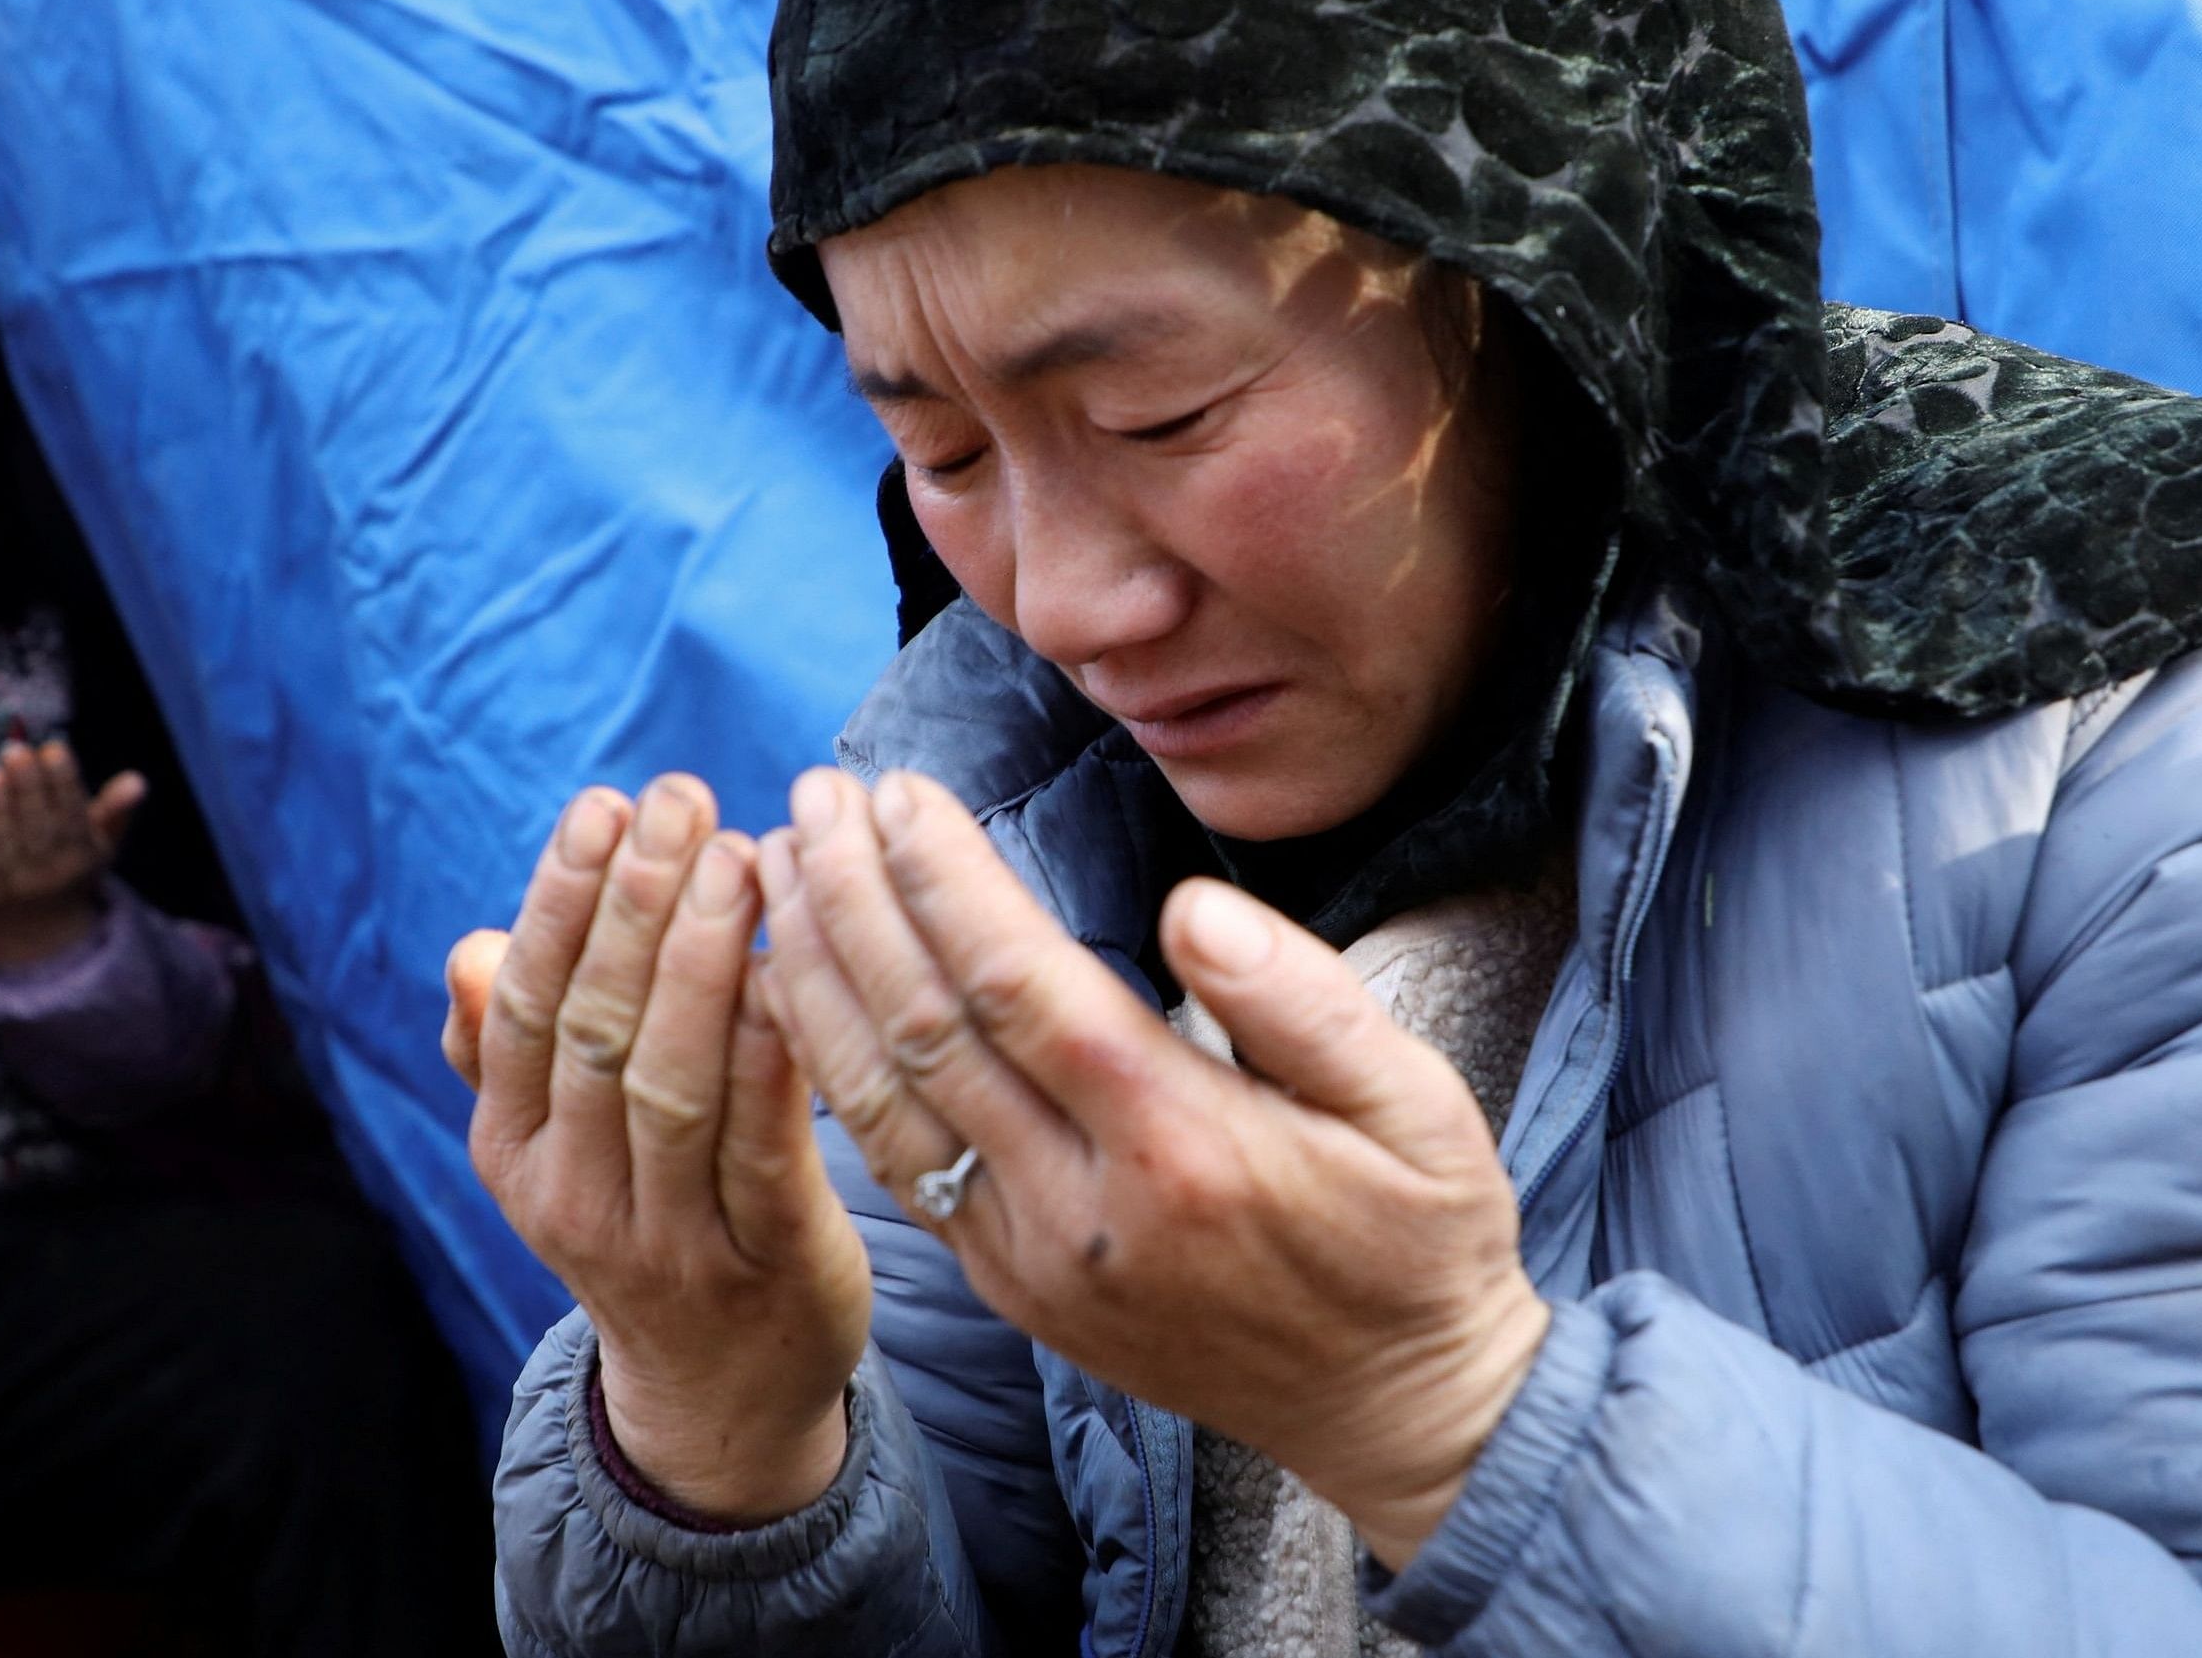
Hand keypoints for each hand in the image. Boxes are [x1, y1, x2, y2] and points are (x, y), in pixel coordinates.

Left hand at [0, 740, 144, 968]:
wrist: (28, 930)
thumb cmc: (66, 868)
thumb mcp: (98, 844)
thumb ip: (115, 810)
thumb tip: (137, 780)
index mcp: (78, 859)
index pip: (72, 814)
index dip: (63, 780)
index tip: (54, 748)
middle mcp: (44, 876)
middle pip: (35, 825)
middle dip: (25, 785)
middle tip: (15, 750)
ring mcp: (5, 885)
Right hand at [446, 776, 871, 1522]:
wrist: (719, 1393)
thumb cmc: (644, 1218)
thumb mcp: (554, 1147)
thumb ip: (511, 1051)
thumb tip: (472, 950)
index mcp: (513, 1150)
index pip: (526, 1006)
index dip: (562, 900)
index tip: (605, 805)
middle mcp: (574, 1196)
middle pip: (597, 1031)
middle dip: (636, 903)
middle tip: (683, 798)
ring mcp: (668, 1239)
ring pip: (674, 1083)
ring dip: (705, 960)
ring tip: (743, 858)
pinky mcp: (766, 1264)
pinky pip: (764, 1148)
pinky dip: (775, 1055)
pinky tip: (796, 971)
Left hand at [756, 767, 1548, 1569]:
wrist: (1393, 1409)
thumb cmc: (1417, 1241)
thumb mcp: (1421, 1108)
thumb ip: (1305, 1002)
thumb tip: (1191, 906)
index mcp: (1182, 1147)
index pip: (1021, 985)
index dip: (943, 879)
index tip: (896, 791)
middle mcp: (1083, 1210)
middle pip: (928, 1032)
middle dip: (855, 902)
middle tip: (814, 798)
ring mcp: (1034, 1260)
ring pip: (884, 1102)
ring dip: (820, 977)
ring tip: (780, 872)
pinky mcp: (1012, 1288)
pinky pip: (897, 1167)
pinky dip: (834, 1071)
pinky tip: (805, 994)